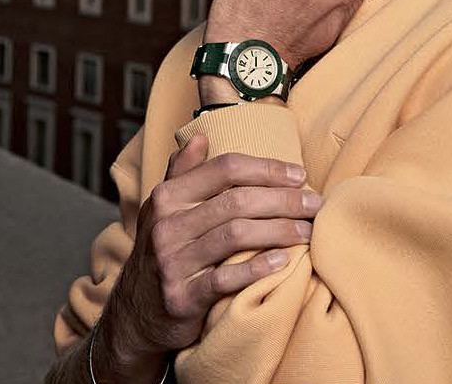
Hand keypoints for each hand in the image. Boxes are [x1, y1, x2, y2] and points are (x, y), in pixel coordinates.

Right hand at [97, 136, 321, 371]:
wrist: (136, 314)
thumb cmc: (164, 251)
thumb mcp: (164, 208)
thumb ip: (183, 172)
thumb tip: (201, 137)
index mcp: (167, 196)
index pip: (225, 169)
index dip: (267, 168)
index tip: (299, 174)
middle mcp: (166, 225)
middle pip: (236, 201)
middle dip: (283, 200)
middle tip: (315, 204)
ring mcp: (171, 262)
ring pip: (235, 236)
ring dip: (279, 231)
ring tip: (307, 231)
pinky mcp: (181, 298)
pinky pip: (225, 279)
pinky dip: (257, 268)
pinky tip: (283, 261)